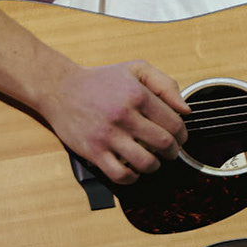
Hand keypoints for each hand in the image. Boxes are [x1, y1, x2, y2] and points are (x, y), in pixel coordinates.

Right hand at [37, 59, 190, 184]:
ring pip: (146, 163)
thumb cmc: (101, 80)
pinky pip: (121, 175)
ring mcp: (108, 135)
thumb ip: (165, 84)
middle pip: (164, 144)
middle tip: (170, 151)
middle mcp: (124, 115)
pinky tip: (132, 169)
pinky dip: (132, 177)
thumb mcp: (136, 69)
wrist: (60, 89)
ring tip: (152, 160)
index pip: (174, 123)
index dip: (182, 134)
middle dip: (173, 151)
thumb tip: (186, 111)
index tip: (179, 138)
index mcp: (137, 95)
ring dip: (155, 165)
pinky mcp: (93, 151)